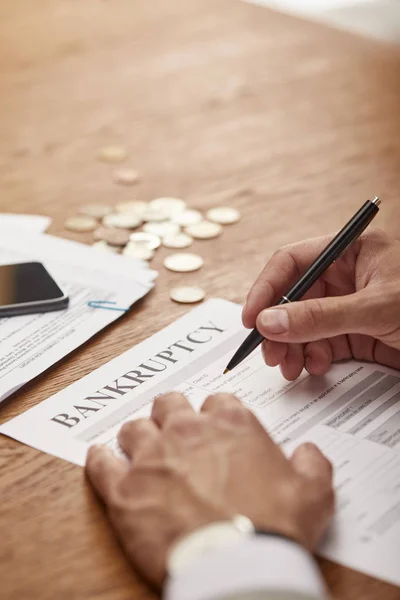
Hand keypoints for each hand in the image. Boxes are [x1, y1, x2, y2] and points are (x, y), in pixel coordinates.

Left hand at [86, 392, 333, 587]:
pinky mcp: (124, 491)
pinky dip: (101, 460)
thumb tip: (309, 453)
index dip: (215, 414)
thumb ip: (313, 464)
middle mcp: (187, 431)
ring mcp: (152, 458)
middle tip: (174, 430)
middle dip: (171, 414)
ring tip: (141, 448)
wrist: (237, 566)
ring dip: (138, 436)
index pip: (217, 400)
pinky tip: (102, 459)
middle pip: (169, 404)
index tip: (213, 426)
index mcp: (231, 424)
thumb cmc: (273, 528)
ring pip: (134, 429)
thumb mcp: (313, 493)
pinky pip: (101, 464)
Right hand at [243, 229, 399, 379]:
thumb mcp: (375, 308)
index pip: (293, 262)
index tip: (252, 319)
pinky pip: (323, 344)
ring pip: (304, 325)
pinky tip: (317, 366)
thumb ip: (321, 316)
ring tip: (289, 367)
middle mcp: (347, 276)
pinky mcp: (357, 334)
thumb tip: (270, 322)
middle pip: (293, 298)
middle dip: (278, 327)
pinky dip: (313, 357)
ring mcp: (350, 307)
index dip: (267, 289)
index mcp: (351, 251)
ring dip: (291, 347)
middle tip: (270, 352)